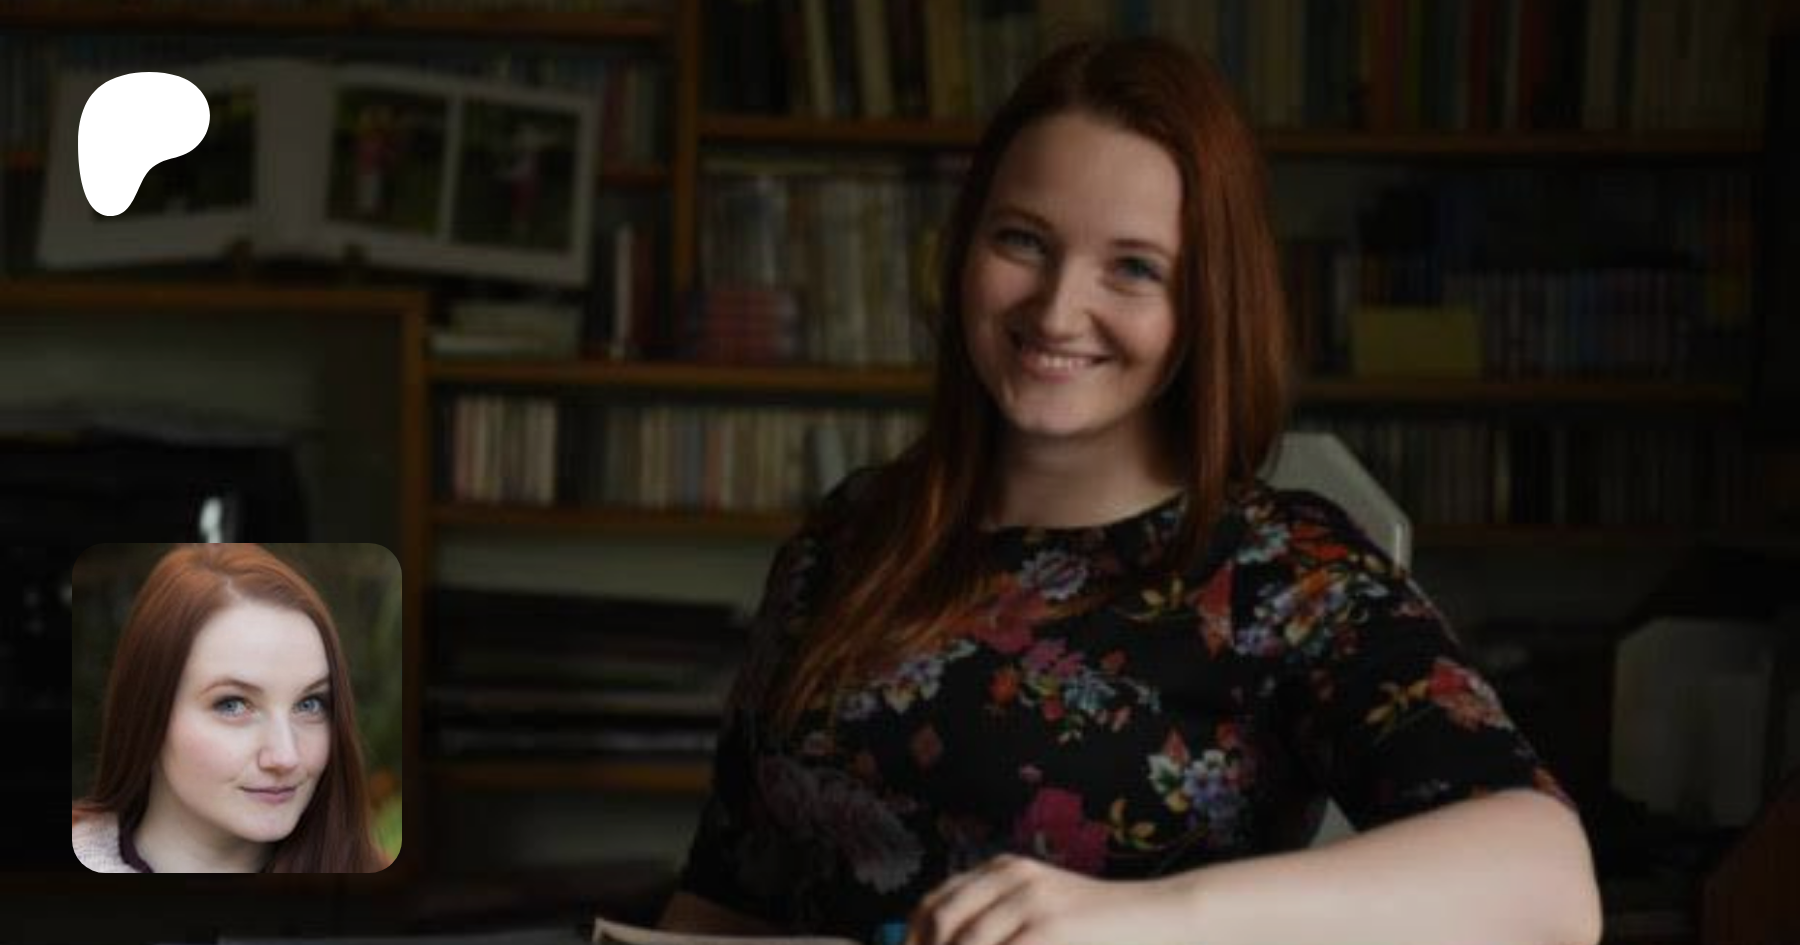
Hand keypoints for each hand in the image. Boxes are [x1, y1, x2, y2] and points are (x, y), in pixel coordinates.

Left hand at [903, 854, 1197, 944]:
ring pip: (968, 941)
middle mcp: (1010, 877)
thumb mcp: (1041, 912)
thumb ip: (1000, 923)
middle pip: (941, 922)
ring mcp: (1029, 900)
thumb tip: (945, 942)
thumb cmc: (1098, 927)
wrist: (1157, 917)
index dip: (915, 940)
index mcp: (1003, 870)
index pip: (934, 904)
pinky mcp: (1049, 928)